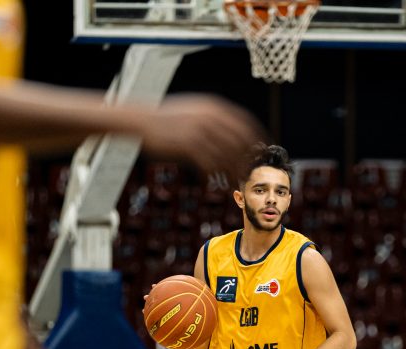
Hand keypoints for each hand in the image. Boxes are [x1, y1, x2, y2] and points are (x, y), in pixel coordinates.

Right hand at [140, 95, 265, 181]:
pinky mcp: (188, 145)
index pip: (245, 124)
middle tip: (253, 174)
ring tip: (237, 183)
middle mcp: (210, 118)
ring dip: (233, 171)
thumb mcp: (193, 111)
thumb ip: (212, 119)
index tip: (265, 152)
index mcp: (214, 108)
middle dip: (249, 159)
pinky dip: (215, 176)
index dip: (258, 139)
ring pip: (226, 156)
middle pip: (240, 142)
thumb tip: (228, 132)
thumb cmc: (167, 119)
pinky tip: (217, 183)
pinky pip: (209, 164)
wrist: (140, 120)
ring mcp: (199, 131)